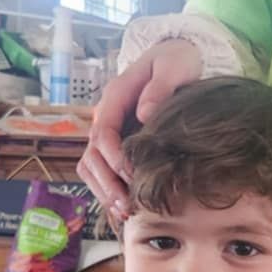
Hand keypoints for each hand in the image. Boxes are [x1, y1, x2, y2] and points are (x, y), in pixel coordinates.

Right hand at [78, 39, 201, 219]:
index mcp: (115, 97)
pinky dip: (109, 189)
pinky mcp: (117, 143)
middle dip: (107, 183)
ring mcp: (110, 131)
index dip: (115, 159)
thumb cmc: (177, 60)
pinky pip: (102, 170)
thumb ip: (161, 86)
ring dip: (104, 191)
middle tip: (127, 206)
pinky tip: (126, 207)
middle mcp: (106, 116)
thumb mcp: (174, 64)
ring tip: (125, 212)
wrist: (179, 58)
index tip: (133, 176)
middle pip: (92, 156)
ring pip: (92, 167)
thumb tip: (144, 114)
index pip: (103, 133)